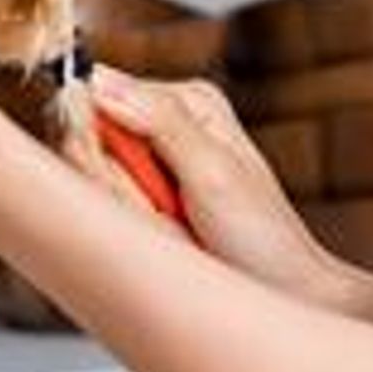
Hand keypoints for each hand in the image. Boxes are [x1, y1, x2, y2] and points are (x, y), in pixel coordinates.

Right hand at [84, 67, 358, 313]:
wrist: (283, 290)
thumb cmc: (262, 235)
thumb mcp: (213, 171)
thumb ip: (159, 121)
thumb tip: (100, 81)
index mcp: (184, 99)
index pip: (96, 91)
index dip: (93, 136)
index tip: (123, 174)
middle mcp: (164, 122)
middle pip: (88, 138)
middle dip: (118, 182)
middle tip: (164, 210)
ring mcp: (152, 164)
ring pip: (93, 178)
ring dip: (129, 209)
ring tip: (173, 225)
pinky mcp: (141, 200)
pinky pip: (106, 207)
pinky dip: (132, 227)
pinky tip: (164, 237)